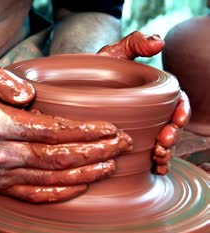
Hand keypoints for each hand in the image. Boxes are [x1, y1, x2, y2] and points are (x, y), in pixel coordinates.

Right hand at [0, 62, 132, 202]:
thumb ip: (3, 80)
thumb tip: (29, 97)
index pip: (53, 131)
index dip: (86, 131)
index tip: (111, 127)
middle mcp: (0, 154)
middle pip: (59, 158)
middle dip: (96, 152)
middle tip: (123, 144)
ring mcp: (0, 174)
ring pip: (52, 179)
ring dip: (87, 173)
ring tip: (112, 163)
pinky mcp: (0, 186)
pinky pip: (36, 195)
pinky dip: (63, 192)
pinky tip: (83, 184)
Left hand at [97, 31, 190, 174]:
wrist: (72, 87)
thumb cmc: (95, 70)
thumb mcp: (114, 54)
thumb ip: (134, 44)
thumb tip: (157, 42)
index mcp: (153, 93)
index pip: (177, 102)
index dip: (182, 112)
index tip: (176, 120)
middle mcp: (151, 112)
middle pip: (173, 127)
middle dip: (173, 138)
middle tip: (163, 144)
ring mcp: (141, 129)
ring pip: (163, 144)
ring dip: (167, 152)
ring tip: (158, 157)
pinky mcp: (129, 143)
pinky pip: (148, 156)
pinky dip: (156, 164)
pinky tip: (155, 169)